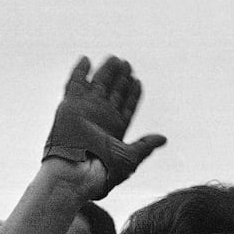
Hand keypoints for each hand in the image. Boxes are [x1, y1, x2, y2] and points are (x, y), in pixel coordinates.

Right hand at [43, 56, 166, 198]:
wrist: (79, 173)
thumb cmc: (105, 171)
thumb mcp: (131, 157)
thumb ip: (146, 145)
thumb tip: (163, 139)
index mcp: (115, 130)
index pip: (126, 106)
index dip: (132, 94)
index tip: (138, 81)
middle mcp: (101, 119)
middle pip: (113, 93)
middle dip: (121, 79)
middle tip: (127, 64)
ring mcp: (86, 111)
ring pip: (97, 85)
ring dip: (106, 72)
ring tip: (116, 60)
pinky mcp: (69, 106)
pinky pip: (74, 84)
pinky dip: (79, 71)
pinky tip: (86, 59)